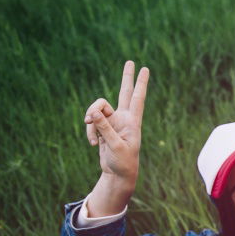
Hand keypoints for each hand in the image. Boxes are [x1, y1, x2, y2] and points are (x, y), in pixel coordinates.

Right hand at [84, 60, 148, 183]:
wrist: (117, 174)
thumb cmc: (123, 162)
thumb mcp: (114, 145)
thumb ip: (104, 128)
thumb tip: (93, 112)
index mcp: (132, 121)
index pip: (137, 98)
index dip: (140, 84)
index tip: (145, 69)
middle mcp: (123, 118)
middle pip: (124, 92)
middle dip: (127, 77)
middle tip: (131, 62)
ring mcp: (112, 122)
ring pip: (97, 109)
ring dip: (91, 121)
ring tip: (92, 138)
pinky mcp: (103, 128)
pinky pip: (92, 123)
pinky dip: (90, 132)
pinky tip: (92, 143)